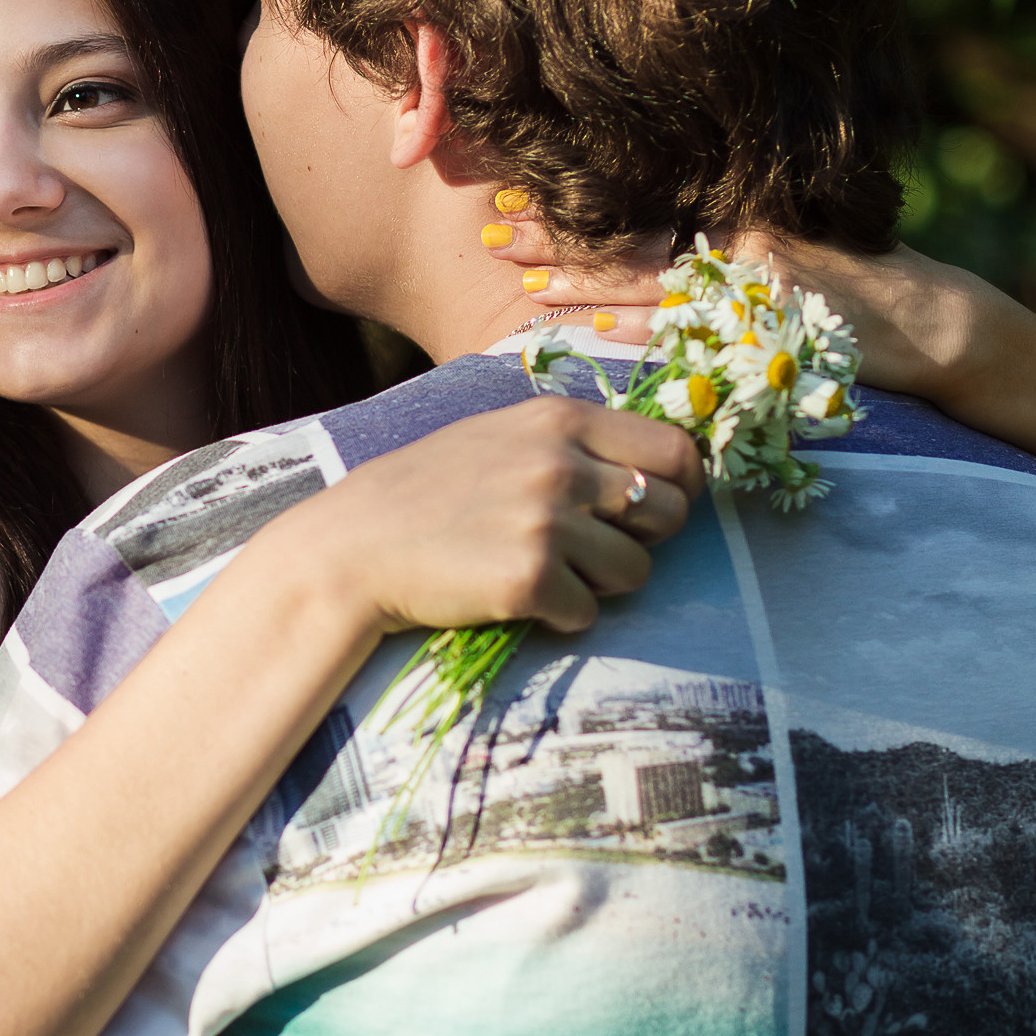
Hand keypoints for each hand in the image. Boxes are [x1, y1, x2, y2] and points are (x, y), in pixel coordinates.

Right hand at [260, 396, 707, 645]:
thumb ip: (569, 442)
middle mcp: (560, 465)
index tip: (658, 506)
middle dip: (644, 540)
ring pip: (636, 571)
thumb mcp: (498, 436)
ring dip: (601, 582)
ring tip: (546, 572)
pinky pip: (588, 612)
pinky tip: (515, 596)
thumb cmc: (426, 492)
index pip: (675, 449)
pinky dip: (559, 614)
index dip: (681, 486)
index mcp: (558, 420)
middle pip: (669, 513)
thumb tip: (652, 468)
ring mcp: (546, 522)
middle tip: (595, 549)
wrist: (354, 546)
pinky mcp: (529, 579)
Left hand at [484, 204, 1013, 402]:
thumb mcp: (790, 257)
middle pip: (629, 236)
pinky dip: (641, 330)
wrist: (935, 325)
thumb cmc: (858, 294)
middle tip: (490, 232)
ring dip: (580, 282)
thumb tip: (658, 257)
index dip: (578, 209)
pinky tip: (593, 331)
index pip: (641, 211)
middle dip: (557, 237)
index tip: (519, 199)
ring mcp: (751, 281)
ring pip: (647, 278)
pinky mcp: (768, 321)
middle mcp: (738, 241)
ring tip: (517, 281)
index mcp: (736, 222)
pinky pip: (694, 327)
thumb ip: (725, 255)